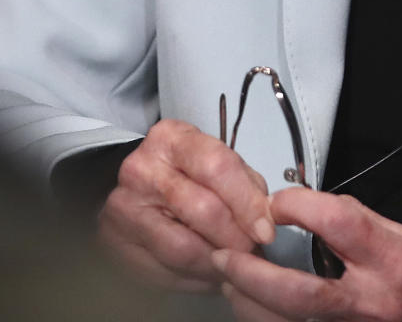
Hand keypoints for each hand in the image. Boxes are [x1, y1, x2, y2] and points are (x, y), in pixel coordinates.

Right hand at [98, 118, 274, 292]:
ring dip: (219, 263)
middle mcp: (143, 170)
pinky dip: (198, 278)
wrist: (130, 189)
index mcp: (171, 139)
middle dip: (236, 238)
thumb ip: (242, 181)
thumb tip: (267, 216)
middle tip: (253, 250)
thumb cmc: (179, 172)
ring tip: (236, 265)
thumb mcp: (210, 159)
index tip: (266, 228)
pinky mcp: (117, 245)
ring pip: (185, 248)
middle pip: (203, 210)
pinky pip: (167, 272)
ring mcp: (124, 209)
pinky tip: (212, 273)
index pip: (217, 167)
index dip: (247, 202)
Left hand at [213, 187, 401, 321]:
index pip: (340, 225)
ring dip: (252, 304)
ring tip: (230, 281)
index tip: (278, 201)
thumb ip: (358, 221)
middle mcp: (374, 301)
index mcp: (394, 261)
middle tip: (225, 256)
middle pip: (300, 293)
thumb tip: (312, 206)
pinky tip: (255, 306)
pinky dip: (273, 320)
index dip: (301, 207)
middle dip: (254, 275)